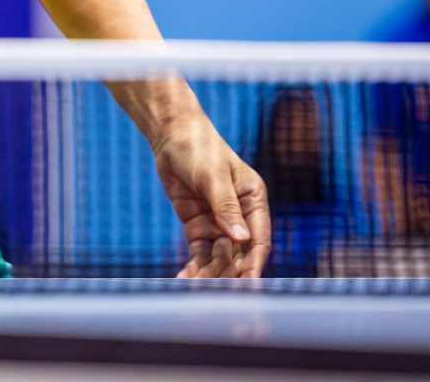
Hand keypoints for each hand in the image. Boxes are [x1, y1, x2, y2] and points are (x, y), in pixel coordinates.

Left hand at [152, 115, 270, 277]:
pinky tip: (184, 278)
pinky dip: (193, 264)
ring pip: (218, 255)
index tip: (249, 283)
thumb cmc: (199, 148)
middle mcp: (240, 215)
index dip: (254, 262)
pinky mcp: (197, 224)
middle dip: (228, 272)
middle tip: (215, 291)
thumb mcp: (212, 175)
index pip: (258, 238)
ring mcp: (218, 221)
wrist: (171, 137)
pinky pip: (198, 250)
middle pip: (238, 252)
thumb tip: (241, 239)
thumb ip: (225, 206)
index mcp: (254, 200)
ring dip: (209, 272)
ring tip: (195, 287)